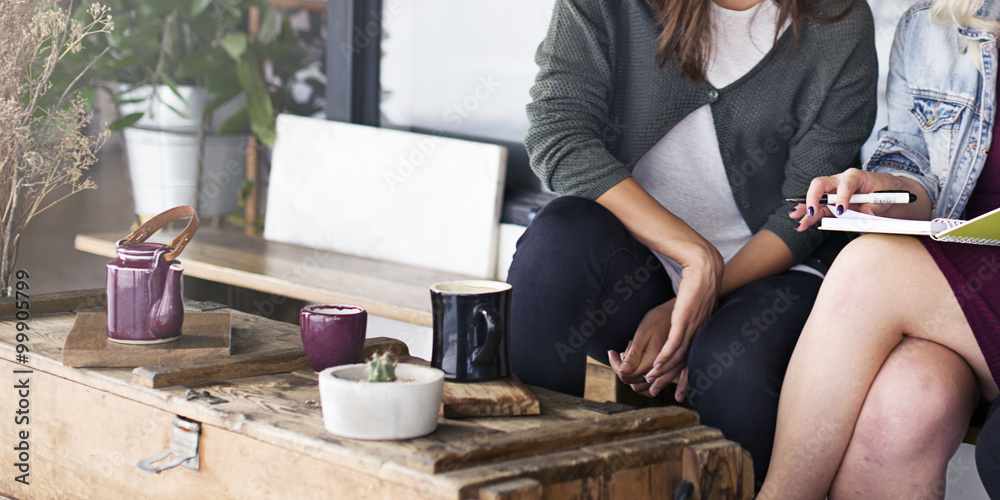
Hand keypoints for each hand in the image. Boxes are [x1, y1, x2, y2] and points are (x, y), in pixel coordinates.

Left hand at [608, 299, 675, 389]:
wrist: (675, 313)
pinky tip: (636, 365)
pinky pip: (654, 384)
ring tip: (630, 354)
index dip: (616, 365)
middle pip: (635, 382)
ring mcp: (667, 371)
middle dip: (623, 369)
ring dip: (632, 374)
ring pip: (643, 386)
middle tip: (621, 350)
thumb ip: (634, 354)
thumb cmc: (658, 320)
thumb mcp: (642, 334)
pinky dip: (642, 380)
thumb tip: (623, 371)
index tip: (612, 351)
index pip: (628, 375)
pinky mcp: (670, 370)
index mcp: (654, 361)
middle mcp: (662, 370)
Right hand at [642, 257, 720, 395]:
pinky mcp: (683, 319)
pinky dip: (664, 355)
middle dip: (670, 379)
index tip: (679, 393)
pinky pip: (673, 342)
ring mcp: (692, 327)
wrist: (705, 267)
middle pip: (684, 362)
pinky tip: (657, 365)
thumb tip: (688, 319)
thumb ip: (694, 315)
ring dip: (664, 370)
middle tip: (655, 391)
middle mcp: (699, 333)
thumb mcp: (698, 304)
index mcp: (702, 331)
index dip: (686, 378)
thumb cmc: (701, 282)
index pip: (693, 360)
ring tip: (651, 380)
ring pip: (677, 355)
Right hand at [789, 168, 911, 230]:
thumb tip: (867, 213)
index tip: (840, 211)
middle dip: (813, 197)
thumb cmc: (885, 190)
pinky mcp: (831, 204)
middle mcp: (839, 182)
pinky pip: (818, 210)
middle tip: (811, 210)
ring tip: (796, 217)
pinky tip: (802, 224)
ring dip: (805, 208)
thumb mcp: (887, 195)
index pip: (844, 185)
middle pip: (820, 185)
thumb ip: (877, 205)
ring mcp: (833, 193)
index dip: (841, 197)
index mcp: (854, 176)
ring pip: (815, 198)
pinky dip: (809, 217)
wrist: (885, 191)